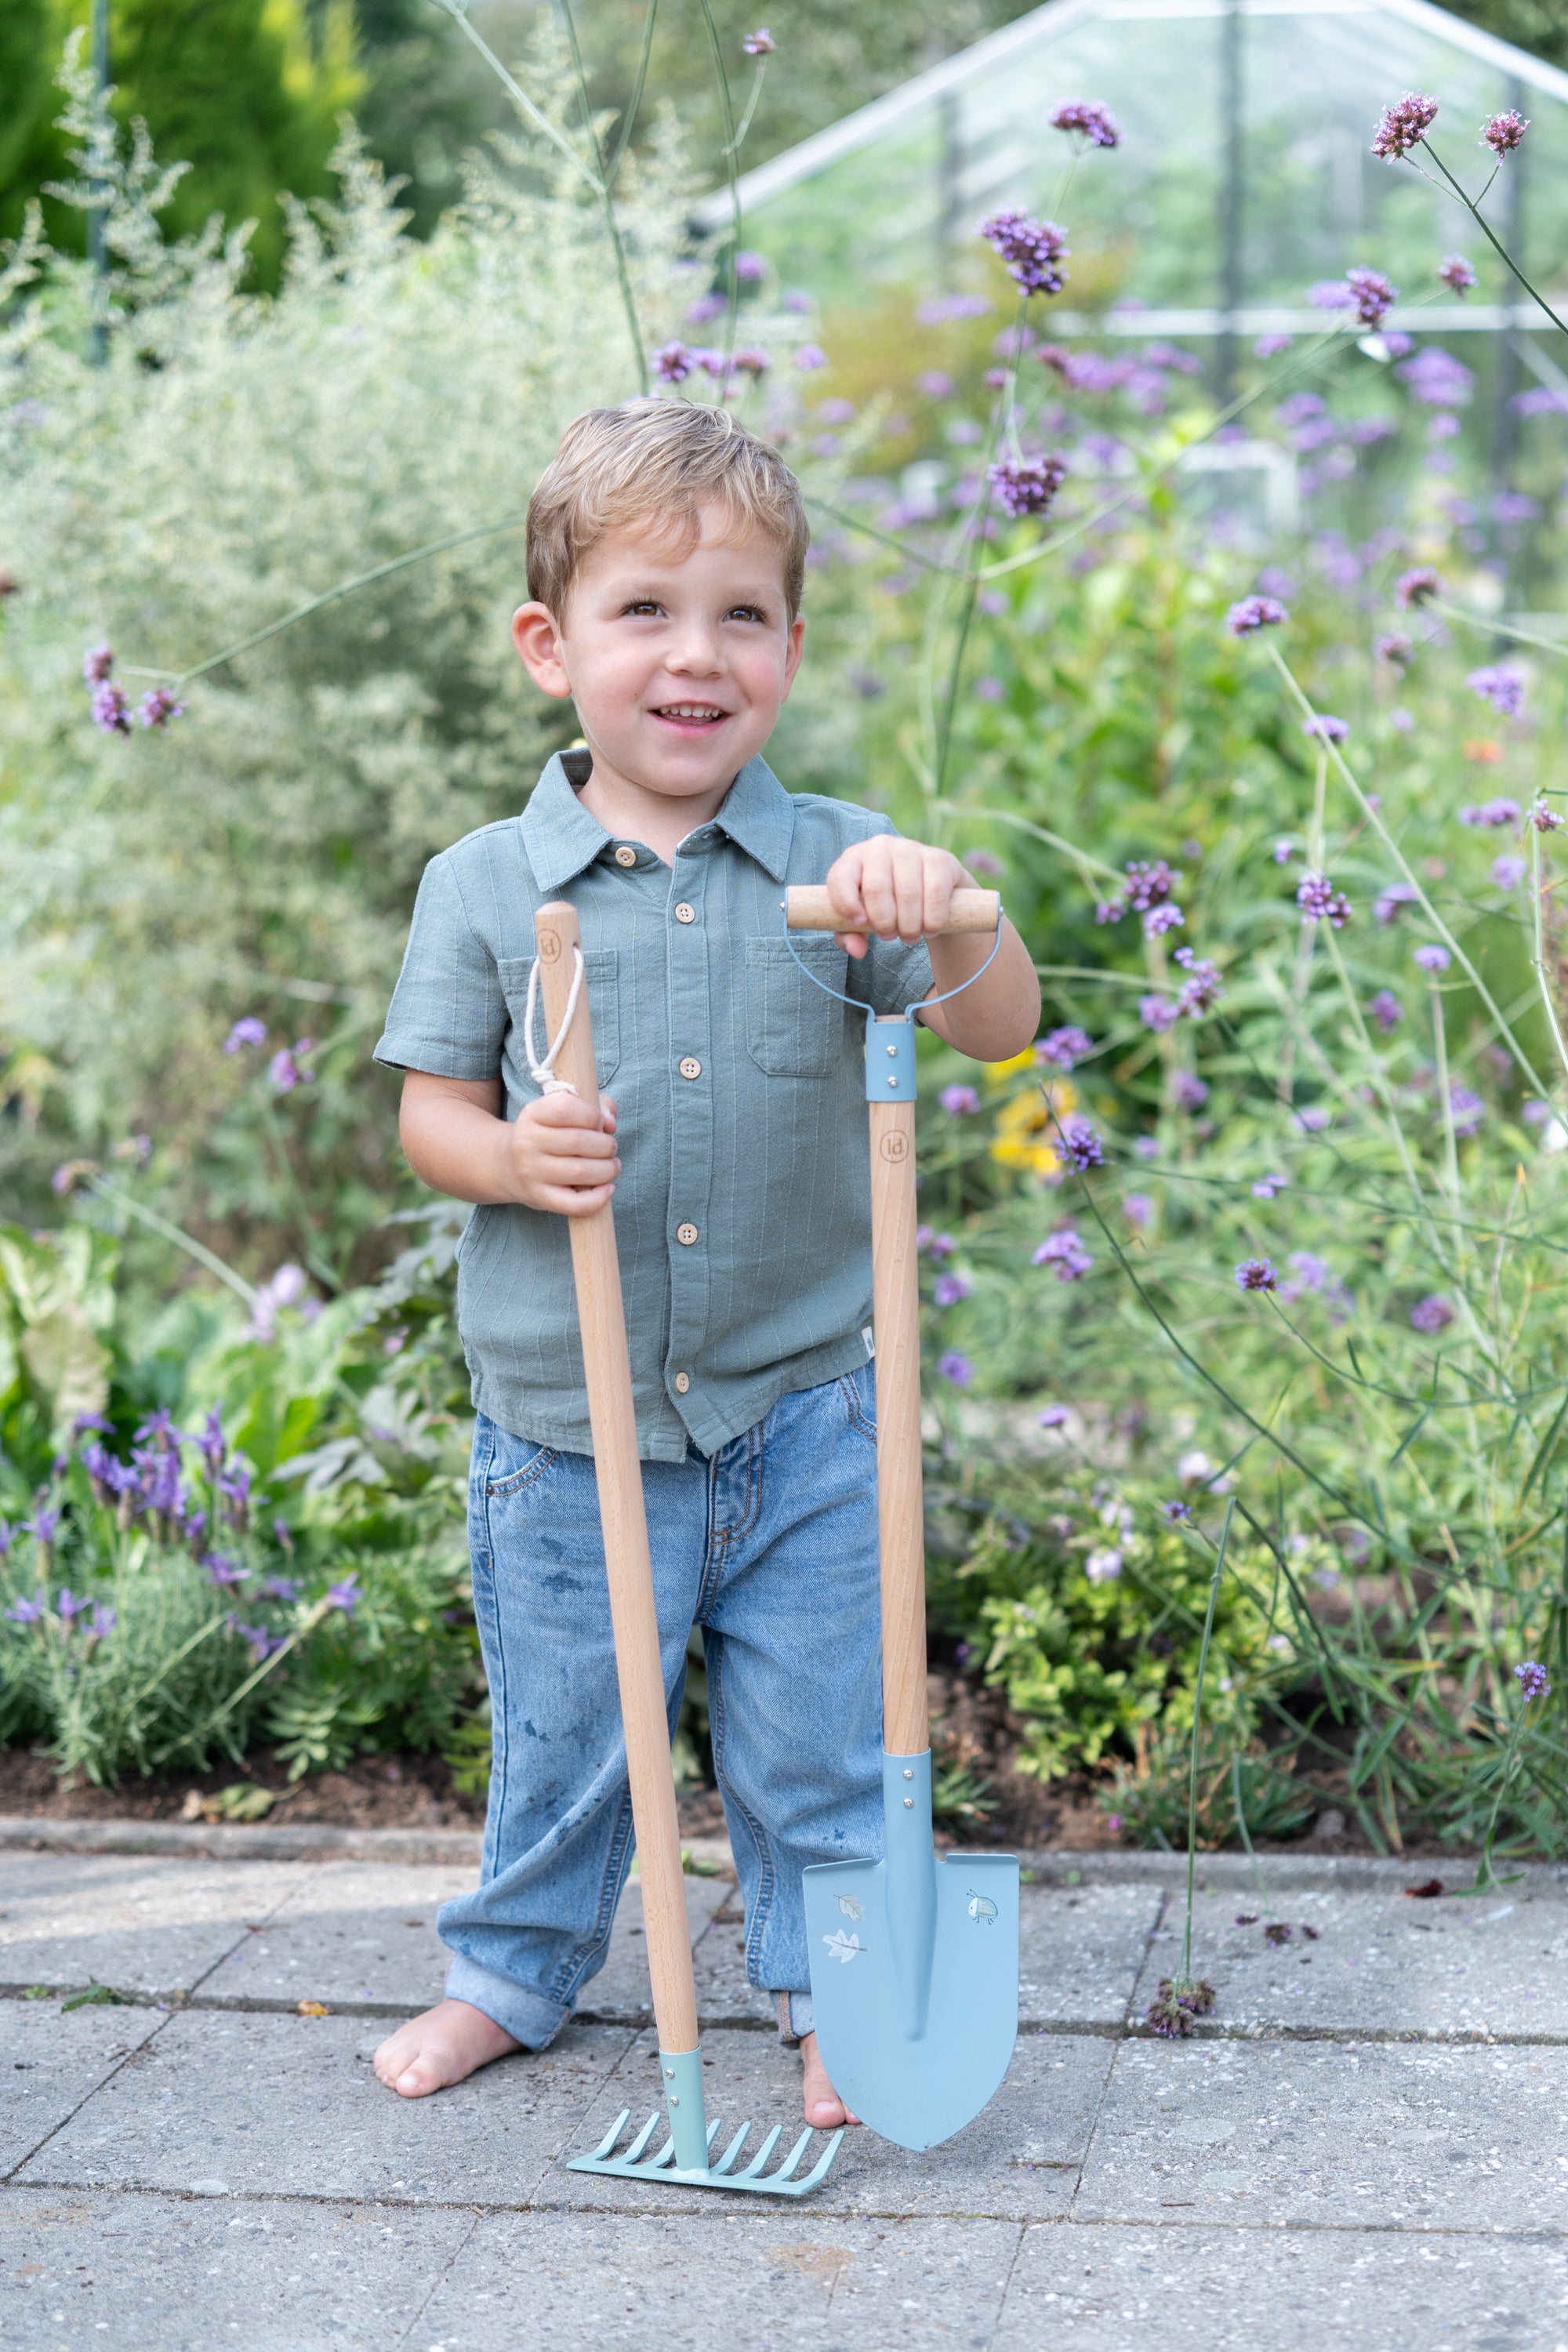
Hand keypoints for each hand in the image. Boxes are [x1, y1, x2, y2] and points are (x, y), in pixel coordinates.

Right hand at [505, 1090, 619, 1215]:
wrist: (510, 1166)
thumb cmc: (550, 1134)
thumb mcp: (564, 1110)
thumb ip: (597, 1106)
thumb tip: (610, 1124)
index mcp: (533, 1114)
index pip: (564, 1108)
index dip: (592, 1115)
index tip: (600, 1124)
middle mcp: (527, 1142)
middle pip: (577, 1141)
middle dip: (606, 1145)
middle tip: (610, 1148)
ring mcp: (531, 1172)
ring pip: (580, 1171)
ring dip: (607, 1169)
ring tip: (611, 1166)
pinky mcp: (540, 1197)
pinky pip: (574, 1204)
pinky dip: (598, 1199)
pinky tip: (608, 1188)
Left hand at [822, 837, 970, 959]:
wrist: (929, 889)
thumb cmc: (886, 905)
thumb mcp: (862, 920)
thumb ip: (850, 937)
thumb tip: (856, 951)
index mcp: (853, 858)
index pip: (840, 879)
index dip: (846, 905)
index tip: (859, 924)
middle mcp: (880, 847)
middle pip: (876, 889)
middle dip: (884, 922)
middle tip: (890, 936)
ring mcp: (911, 849)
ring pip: (907, 894)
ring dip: (909, 926)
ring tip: (910, 936)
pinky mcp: (939, 858)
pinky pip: (935, 894)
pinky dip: (932, 920)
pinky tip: (930, 928)